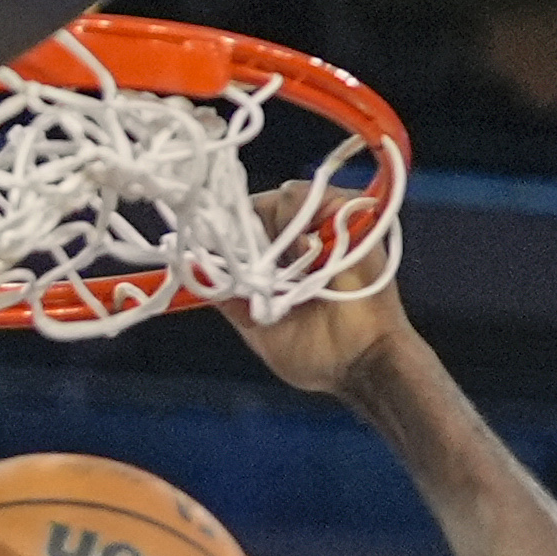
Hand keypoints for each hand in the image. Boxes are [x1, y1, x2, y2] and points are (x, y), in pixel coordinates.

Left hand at [219, 181, 406, 396]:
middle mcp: (296, 238)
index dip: (226, 236)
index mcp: (274, 263)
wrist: (361, 360)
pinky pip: (311, 195)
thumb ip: (231, 299)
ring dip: (278, 231)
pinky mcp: (348, 212)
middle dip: (250, 235)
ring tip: (292, 267)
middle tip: (260, 268)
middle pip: (255, 208)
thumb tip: (195, 270)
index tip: (217, 251)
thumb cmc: (316, 355)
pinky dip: (302, 220)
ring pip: (280, 197)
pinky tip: (308, 252)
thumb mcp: (258, 330)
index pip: (240, 230)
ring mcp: (323, 223)